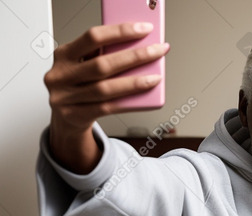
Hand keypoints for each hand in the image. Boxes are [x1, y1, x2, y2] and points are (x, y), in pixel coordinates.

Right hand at [43, 23, 168, 171]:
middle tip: (157, 51)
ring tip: (155, 77)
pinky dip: (126, 101)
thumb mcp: (82, 64)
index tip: (144, 29)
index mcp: (63, 55)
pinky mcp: (74, 116)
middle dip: (134, 56)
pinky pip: (106, 108)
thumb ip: (100, 55)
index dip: (120, 32)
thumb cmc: (77, 85)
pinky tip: (141, 96)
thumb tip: (135, 47)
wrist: (63, 118)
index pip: (93, 37)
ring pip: (105, 89)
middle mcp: (61, 75)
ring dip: (134, 82)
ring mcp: (65, 97)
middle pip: (102, 64)